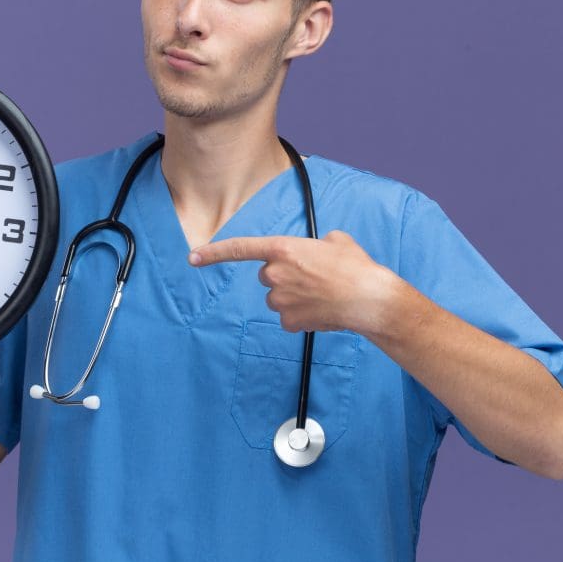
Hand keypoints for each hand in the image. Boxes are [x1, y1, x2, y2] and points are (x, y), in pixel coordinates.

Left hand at [188, 230, 398, 334]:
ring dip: (294, 297)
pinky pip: (289, 318)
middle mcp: (275, 274)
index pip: (240, 248)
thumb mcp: (336, 240)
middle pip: (267, 276)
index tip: (193, 257)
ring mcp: (280, 300)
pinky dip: (302, 316)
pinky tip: (322, 311)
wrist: (369, 298)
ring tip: (323, 294)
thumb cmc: (355, 267)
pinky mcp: (289, 321)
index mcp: (283, 249)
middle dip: (285, 277)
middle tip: (313, 277)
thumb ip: (316, 242)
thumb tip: (318, 249)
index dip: (214, 253)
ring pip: (279, 298)